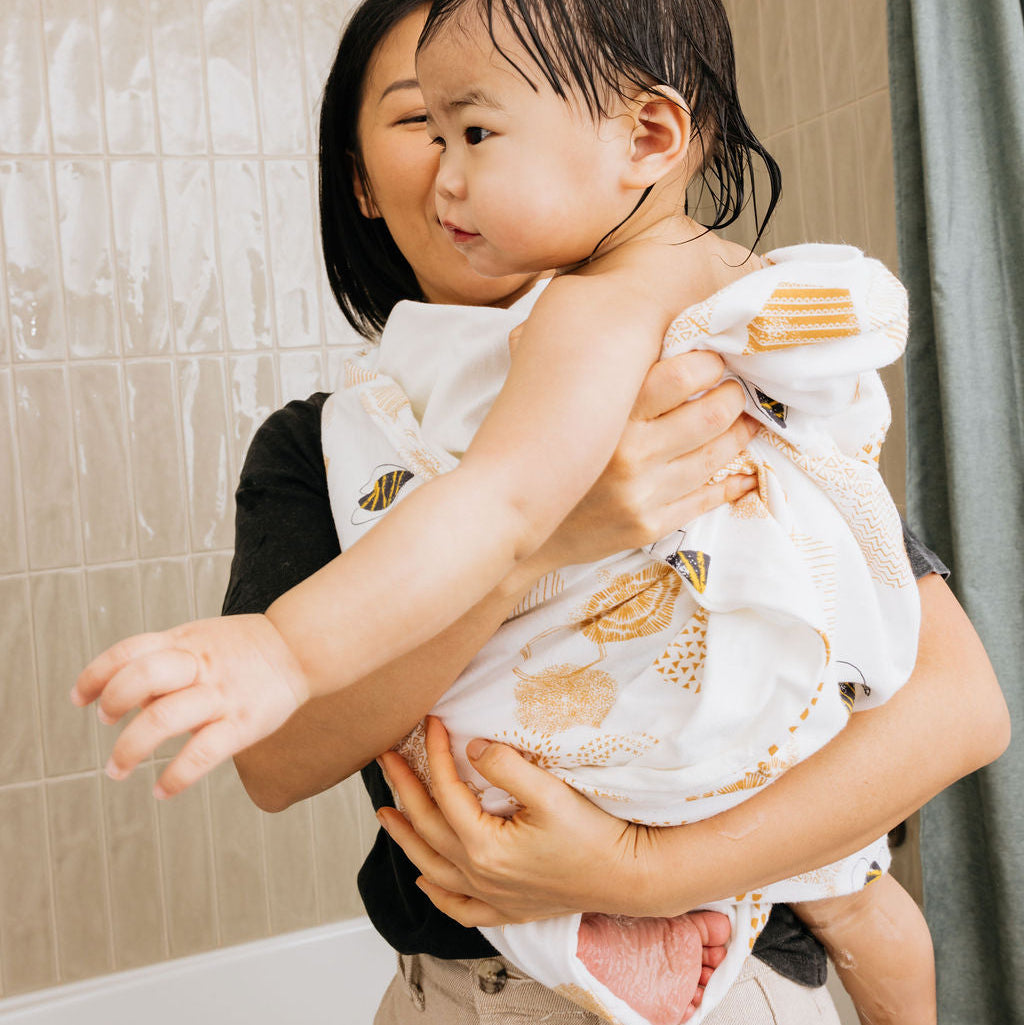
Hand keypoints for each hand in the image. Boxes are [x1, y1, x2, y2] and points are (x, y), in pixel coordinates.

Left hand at [71, 614, 310, 797]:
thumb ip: (166, 663)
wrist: (302, 647)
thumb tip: (130, 701)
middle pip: (141, 677)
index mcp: (185, 640)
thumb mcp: (201, 638)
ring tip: (117, 769)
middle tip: (105, 722)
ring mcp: (221, 694)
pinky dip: (175, 777)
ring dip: (129, 749)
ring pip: (163, 719)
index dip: (96, 675)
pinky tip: (161, 790)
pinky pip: (202, 753)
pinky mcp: (243, 724)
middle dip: (112, 703)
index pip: (129, 651)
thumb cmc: (245, 649)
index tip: (79, 698)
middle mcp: (199, 665)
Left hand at [377, 717, 660, 926]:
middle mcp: (478, 874)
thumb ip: (506, 767)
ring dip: (405, 837)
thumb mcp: (550, 793)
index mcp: (484, 845)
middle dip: (404, 787)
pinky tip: (424, 880)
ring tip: (385, 813)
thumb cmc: (593, 836)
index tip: (431, 722)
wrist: (628, 878)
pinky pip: (459, 906)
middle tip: (385, 758)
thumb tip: (471, 750)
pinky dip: (436, 893)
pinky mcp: (507, 908)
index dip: (435, 752)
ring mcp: (490, 895)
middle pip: (428, 825)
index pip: (446, 790)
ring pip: (431, 866)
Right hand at [531, 350, 757, 570]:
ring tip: (746, 421)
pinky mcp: (647, 525)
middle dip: (733, 397)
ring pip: (715, 457)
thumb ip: (557, 346)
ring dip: (740, 434)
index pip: (681, 375)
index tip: (714, 358)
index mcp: (606, 413)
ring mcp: (640, 494)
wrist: (510, 517)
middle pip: (709, 415)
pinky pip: (705, 500)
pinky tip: (744, 472)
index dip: (709, 361)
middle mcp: (628, 454)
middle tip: (735, 388)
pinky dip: (733, 485)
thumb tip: (582, 298)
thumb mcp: (531, 389)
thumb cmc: (529, 446)